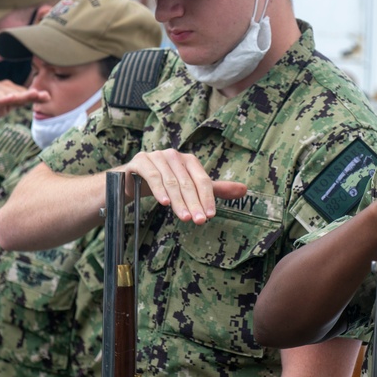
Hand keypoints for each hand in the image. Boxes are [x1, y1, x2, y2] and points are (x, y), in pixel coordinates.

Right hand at [0, 80, 48, 124]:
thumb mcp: (3, 107)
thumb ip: (17, 103)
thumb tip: (34, 99)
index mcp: (5, 89)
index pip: (22, 93)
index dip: (35, 95)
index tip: (48, 97)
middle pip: (16, 92)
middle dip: (30, 94)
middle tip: (43, 96)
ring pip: (5, 94)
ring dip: (18, 95)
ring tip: (31, 96)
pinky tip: (8, 99)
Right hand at [122, 149, 246, 223]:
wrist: (131, 180)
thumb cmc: (164, 183)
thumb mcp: (190, 187)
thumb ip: (214, 189)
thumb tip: (244, 190)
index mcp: (188, 160)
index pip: (202, 180)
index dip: (207, 198)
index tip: (210, 216)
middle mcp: (174, 155)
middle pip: (188, 182)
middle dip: (194, 203)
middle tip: (199, 221)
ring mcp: (156, 156)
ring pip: (171, 181)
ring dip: (178, 201)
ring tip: (184, 217)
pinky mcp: (140, 161)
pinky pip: (152, 176)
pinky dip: (159, 189)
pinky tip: (164, 203)